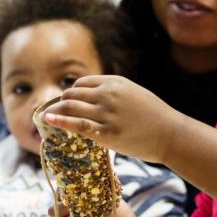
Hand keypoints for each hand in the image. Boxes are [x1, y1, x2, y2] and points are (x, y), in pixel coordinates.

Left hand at [41, 75, 179, 163]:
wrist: (171, 134)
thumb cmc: (154, 116)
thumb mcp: (133, 93)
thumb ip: (113, 92)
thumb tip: (92, 96)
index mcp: (115, 82)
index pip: (82, 82)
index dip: (72, 92)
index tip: (68, 101)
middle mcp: (108, 95)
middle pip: (72, 93)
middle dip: (62, 102)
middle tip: (56, 112)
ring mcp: (106, 114)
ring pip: (70, 107)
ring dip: (56, 111)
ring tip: (46, 117)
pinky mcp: (106, 133)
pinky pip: (76, 125)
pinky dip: (59, 121)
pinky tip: (47, 121)